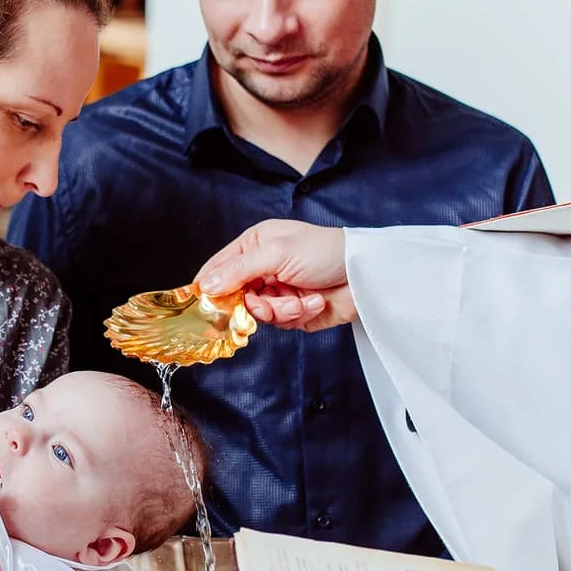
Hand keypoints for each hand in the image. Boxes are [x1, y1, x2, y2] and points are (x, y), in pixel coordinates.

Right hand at [196, 220, 354, 331]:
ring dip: (282, 311)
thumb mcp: (277, 253)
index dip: (211, 286)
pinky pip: (282, 323)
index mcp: (255, 246)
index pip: (219, 268)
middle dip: (255, 305)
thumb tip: (206, 286)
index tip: (206, 304)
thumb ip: (239, 270)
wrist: (365, 275)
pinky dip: (299, 315)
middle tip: (266, 304)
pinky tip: (315, 302)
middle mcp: (263, 269)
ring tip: (301, 300)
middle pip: (237, 298)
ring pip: (260, 315)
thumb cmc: (324, 251)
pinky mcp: (294, 312)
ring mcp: (278, 291)